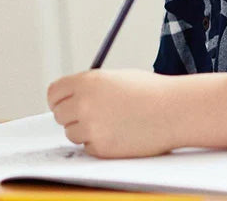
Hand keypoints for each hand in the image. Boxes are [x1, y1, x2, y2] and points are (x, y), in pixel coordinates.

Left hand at [47, 69, 226, 157]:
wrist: (174, 110)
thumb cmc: (147, 91)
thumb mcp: (111, 78)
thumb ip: (86, 87)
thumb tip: (67, 99)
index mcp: (85, 81)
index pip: (53, 93)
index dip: (58, 100)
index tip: (63, 105)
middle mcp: (83, 103)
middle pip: (59, 114)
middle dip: (71, 116)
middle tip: (88, 116)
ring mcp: (91, 127)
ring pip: (72, 133)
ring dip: (84, 131)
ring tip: (109, 124)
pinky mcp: (102, 148)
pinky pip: (88, 148)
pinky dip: (98, 145)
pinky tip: (118, 135)